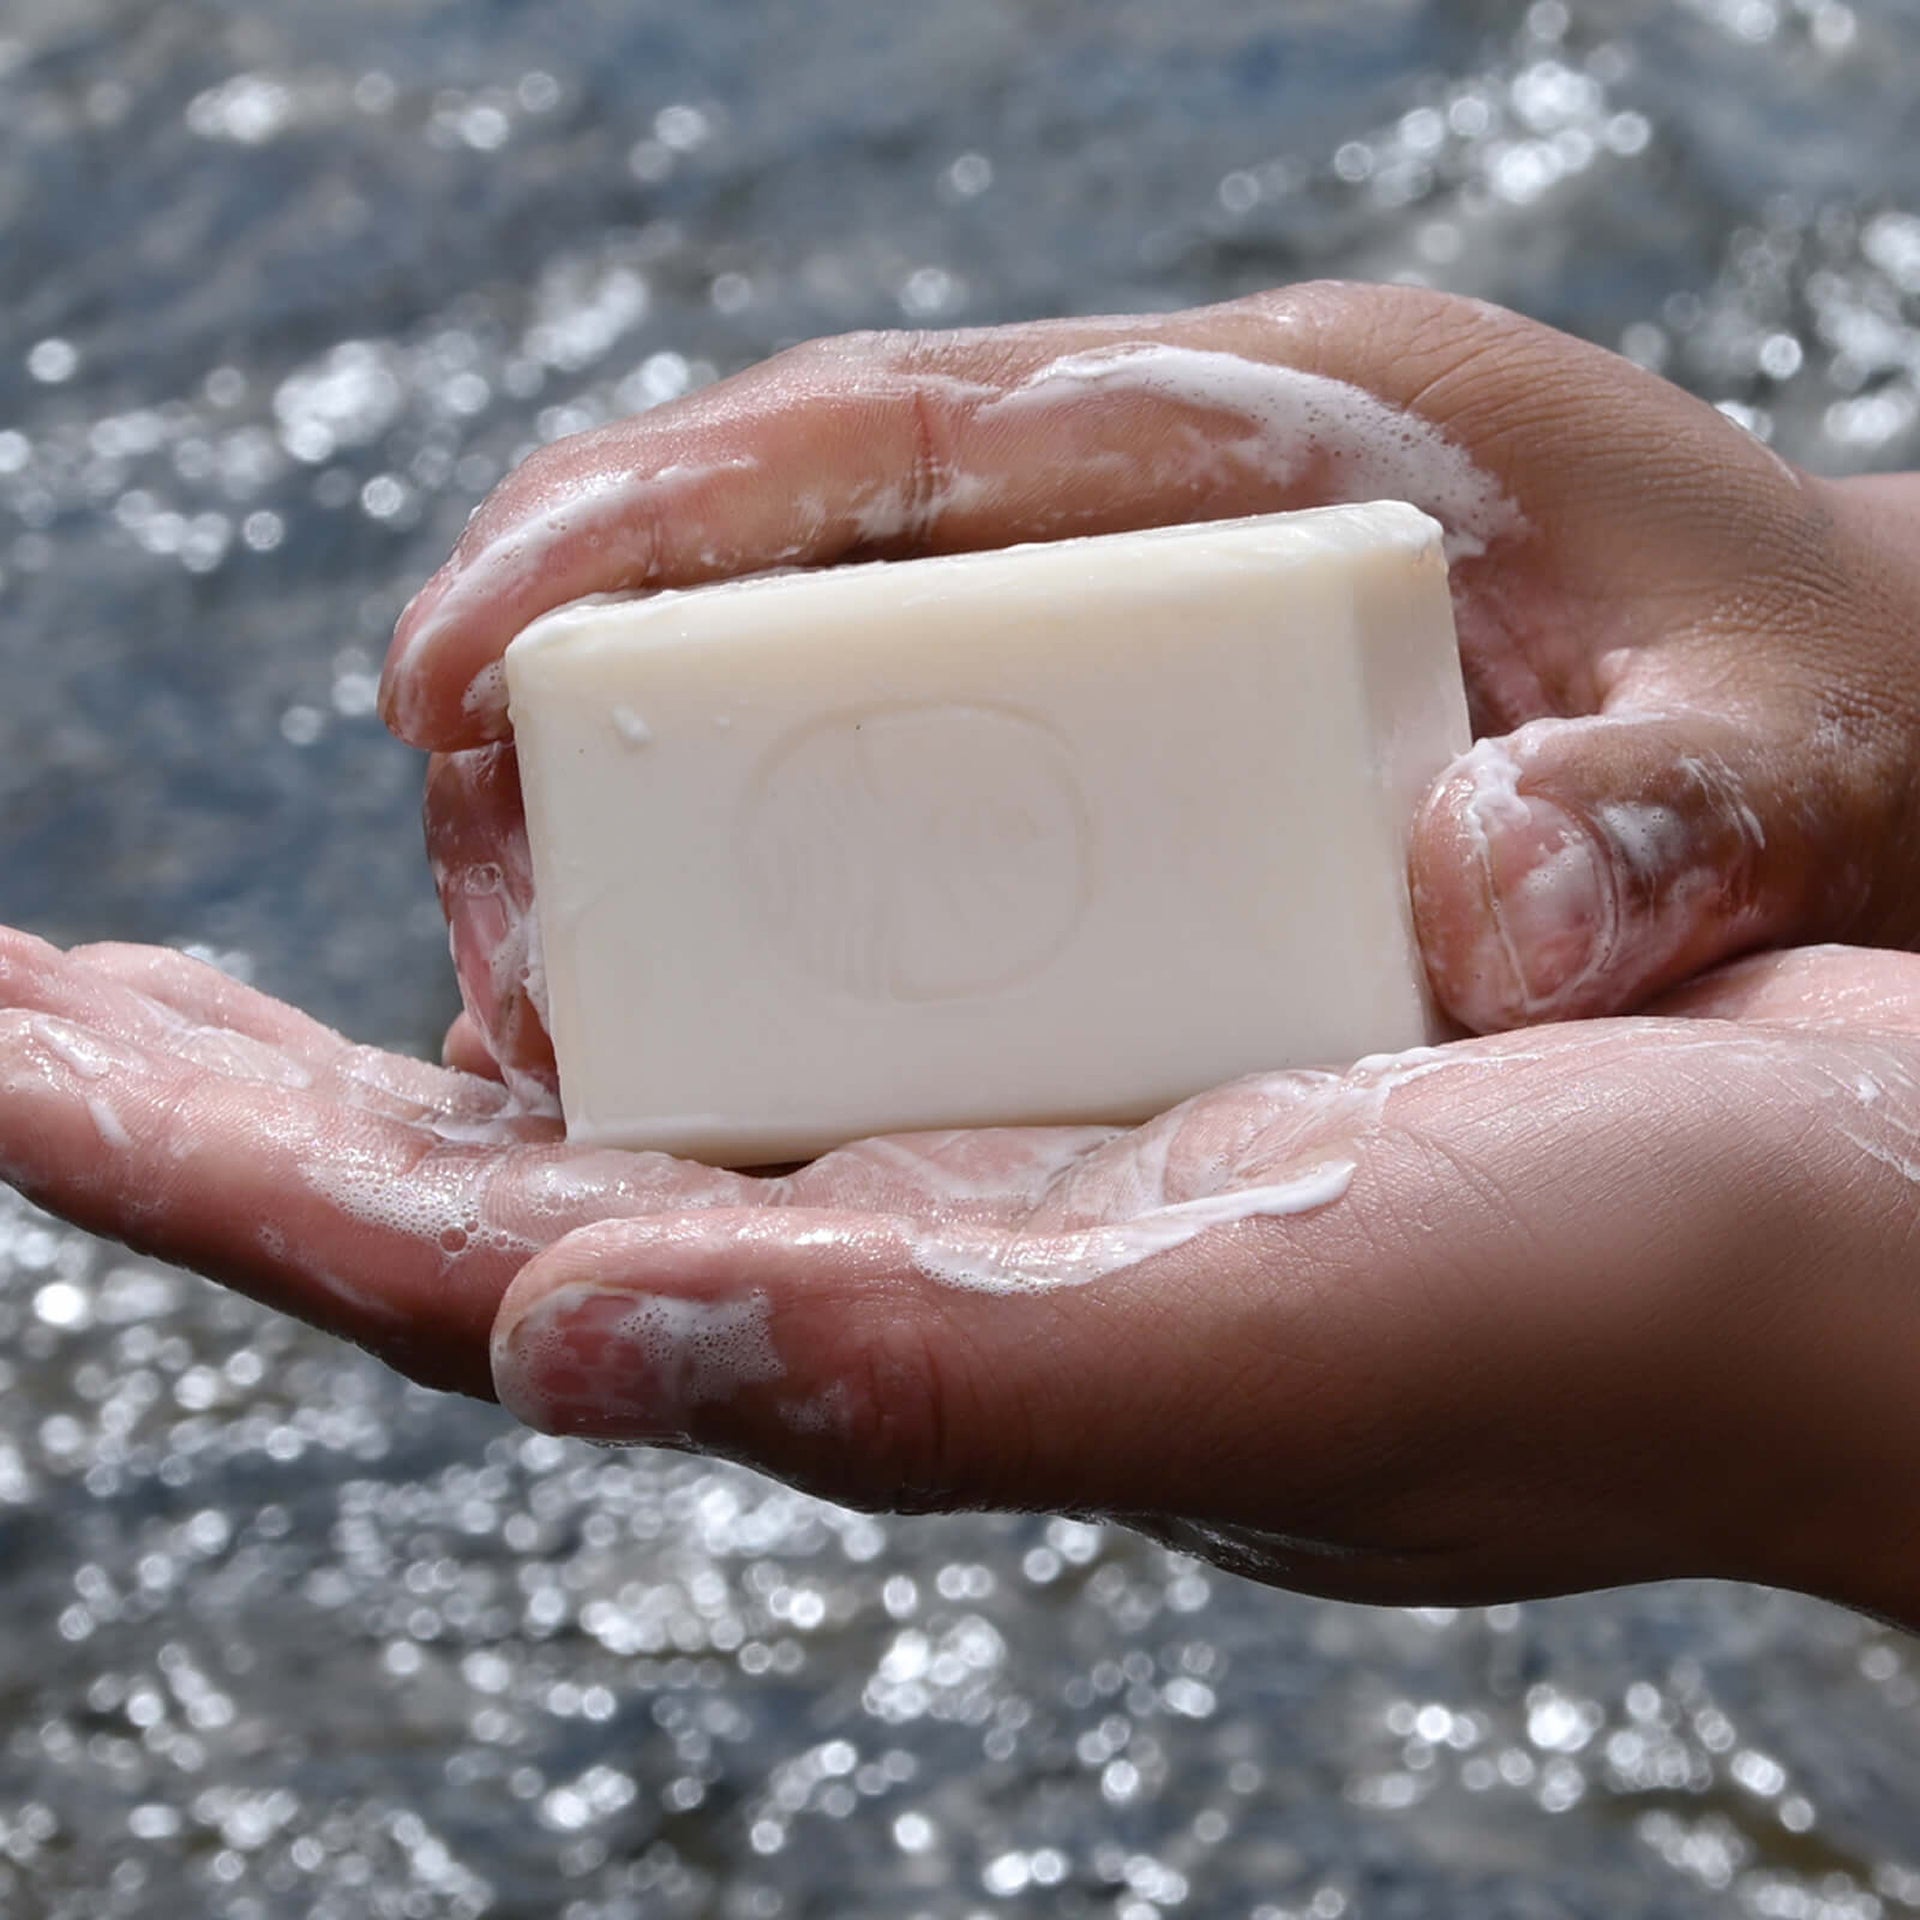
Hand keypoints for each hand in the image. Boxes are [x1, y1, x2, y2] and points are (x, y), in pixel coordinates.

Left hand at [8, 926, 1919, 1624]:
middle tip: (16, 994)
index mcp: (899, 1354)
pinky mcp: (1098, 1079)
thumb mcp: (1276, 1342)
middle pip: (478, 1190)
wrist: (1850, 1239)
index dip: (199, 1165)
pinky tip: (561, 898)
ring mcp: (993, 1180)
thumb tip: (553, 1337)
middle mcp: (909, 1278)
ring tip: (200, 961)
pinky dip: (639, 943)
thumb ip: (935, 1375)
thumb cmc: (1629, 1306)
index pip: (451, 1272)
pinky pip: (788, 1005)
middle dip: (223, 1095)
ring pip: (610, 1094)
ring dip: (394, 1026)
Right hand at [382, 280, 1919, 1086]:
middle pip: (772, 545)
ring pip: (792, 667)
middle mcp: (1160, 503)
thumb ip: (1664, 825)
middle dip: (570, 704)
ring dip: (638, 817)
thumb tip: (1490, 920)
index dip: (622, 534)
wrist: (1862, 737)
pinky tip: (712, 1023)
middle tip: (484, 927)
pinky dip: (756, 883)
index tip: (437, 678)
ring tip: (547, 1001)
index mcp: (1282, 436)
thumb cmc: (1822, 725)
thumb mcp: (1778, 764)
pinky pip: (876, 776)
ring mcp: (1121, 620)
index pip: (884, 432)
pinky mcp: (1115, 739)